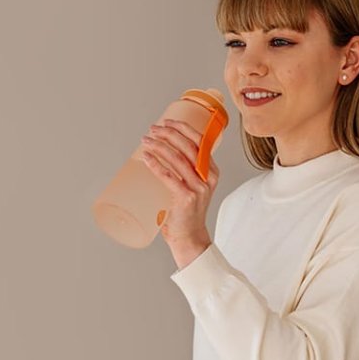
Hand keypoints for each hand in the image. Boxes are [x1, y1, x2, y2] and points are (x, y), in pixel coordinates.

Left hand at [139, 119, 218, 265]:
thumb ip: (182, 172)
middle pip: (188, 146)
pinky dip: (156, 165)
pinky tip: (147, 157)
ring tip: (146, 140)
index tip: (167, 121)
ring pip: (178, 159)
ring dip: (159, 146)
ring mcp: (198, 188)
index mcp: (212, 171)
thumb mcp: (190, 187)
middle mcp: (208, 177)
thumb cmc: (184, 213)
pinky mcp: (186, 198)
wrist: (189, 238)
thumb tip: (158, 153)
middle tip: (152, 129)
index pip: (200, 142)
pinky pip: (169, 177)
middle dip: (168, 133)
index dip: (183, 128)